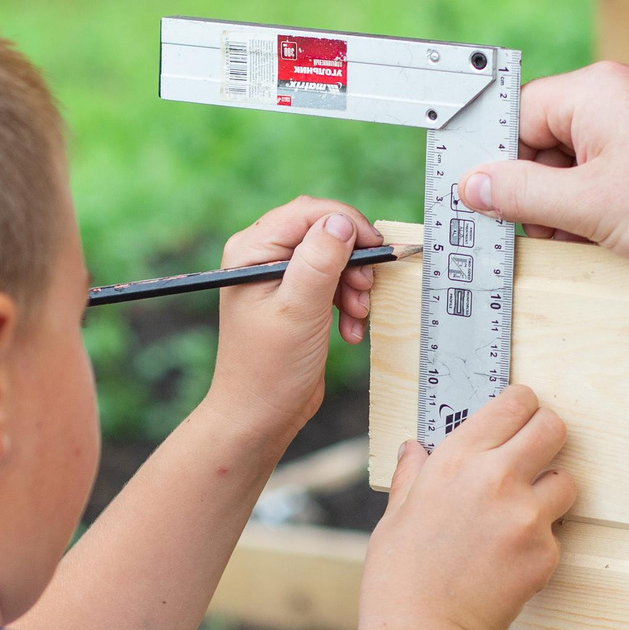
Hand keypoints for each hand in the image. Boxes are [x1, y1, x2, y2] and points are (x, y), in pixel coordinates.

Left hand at [203, 197, 384, 444]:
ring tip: (358, 317)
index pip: (308, 213)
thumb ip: (321, 261)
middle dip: (353, 261)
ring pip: (335, 258)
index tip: (376, 250)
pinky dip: (349, 303)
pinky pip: (334, 284)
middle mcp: (263, 257)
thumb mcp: (300, 310)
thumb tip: (341, 222)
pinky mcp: (298, 299)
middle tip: (364, 291)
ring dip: (354, 286)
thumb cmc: (269, 368)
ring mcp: (281, 278)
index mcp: (252, 251)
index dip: (347, 224)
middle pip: (324, 232)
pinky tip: (351, 331)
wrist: (260, 416)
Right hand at [363, 384, 577, 629]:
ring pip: (567, 480)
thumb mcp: (396, 514)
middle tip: (533, 456)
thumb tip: (415, 449)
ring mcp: (526, 516)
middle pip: (554, 428)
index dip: (522, 407)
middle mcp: (497, 478)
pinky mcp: (546, 553)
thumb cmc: (399, 576)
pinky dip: (540, 540)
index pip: (516, 403)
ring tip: (518, 516)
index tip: (519, 418)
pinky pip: (557, 532)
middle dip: (547, 436)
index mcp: (457, 458)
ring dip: (550, 491)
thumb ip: (414, 474)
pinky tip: (508, 559)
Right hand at [456, 61, 628, 270]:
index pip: (520, 116)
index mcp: (596, 89)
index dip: (503, 166)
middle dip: (546, 187)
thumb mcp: (588, 207)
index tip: (497, 204)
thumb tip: (475, 185)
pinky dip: (615, 188)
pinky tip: (628, 224)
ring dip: (580, 193)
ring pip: (590, 147)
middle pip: (553, 132)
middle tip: (553, 233)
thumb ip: (521, 194)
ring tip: (597, 234)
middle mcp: (627, 83)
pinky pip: (626, 152)